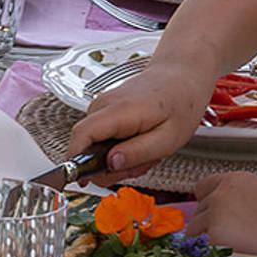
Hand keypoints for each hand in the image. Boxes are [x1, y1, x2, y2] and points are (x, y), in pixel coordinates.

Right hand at [64, 63, 214, 177]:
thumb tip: (110, 165)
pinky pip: (100, 137)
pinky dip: (117, 149)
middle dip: (108, 167)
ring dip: (116, 159)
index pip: (83, 134)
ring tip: (145, 153)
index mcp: (120, 110)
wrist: (180, 77)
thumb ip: (137, 152)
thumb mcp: (168, 139)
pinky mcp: (104, 109)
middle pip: (86, 145)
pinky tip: (139, 144)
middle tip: (140, 167)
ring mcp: (102, 105)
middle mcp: (104, 105)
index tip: (82, 179)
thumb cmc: (180, 105)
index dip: (76, 159)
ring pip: (93, 144)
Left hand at [187, 171, 256, 256]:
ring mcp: (216, 213)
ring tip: (235, 252)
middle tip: (231, 242)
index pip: (203, 189)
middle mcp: (221, 193)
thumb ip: (243, 201)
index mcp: (234, 180)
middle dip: (209, 226)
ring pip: (196, 231)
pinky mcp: (216, 236)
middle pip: (199, 212)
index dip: (209, 205)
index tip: (216, 219)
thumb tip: (232, 217)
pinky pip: (204, 250)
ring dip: (209, 242)